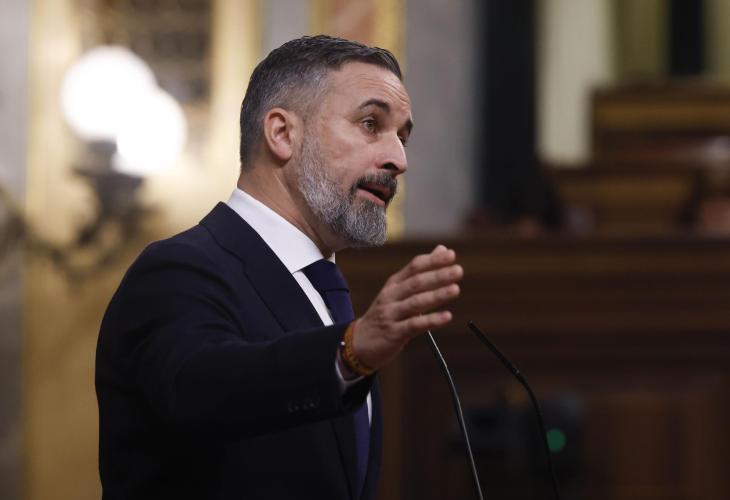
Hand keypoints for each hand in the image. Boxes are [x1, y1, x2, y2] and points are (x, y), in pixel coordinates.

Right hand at [351, 244, 462, 370]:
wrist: (360, 342)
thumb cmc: (386, 314)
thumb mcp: (398, 292)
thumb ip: (420, 273)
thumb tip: (441, 250)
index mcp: (393, 284)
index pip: (413, 267)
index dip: (432, 261)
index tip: (450, 255)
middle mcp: (390, 296)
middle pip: (416, 283)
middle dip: (437, 275)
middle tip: (458, 270)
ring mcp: (390, 314)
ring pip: (415, 303)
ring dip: (436, 295)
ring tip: (455, 289)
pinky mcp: (393, 333)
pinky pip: (414, 325)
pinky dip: (431, 320)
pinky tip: (446, 317)